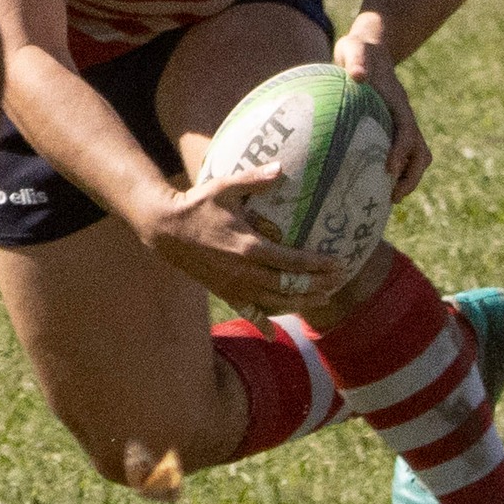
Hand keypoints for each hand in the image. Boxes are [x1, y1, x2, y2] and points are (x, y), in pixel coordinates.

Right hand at [135, 165, 347, 315]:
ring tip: (323, 298)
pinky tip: (275, 335)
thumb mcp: (224, 187)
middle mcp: (245, 272)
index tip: (339, 264)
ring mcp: (234, 286)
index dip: (318, 265)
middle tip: (339, 282)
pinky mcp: (224, 292)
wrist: (164, 229)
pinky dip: (262, 324)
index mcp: (249, 247)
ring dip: (301, 302)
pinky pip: (247, 312)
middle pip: (289, 285)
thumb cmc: (196, 205)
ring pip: (275, 301)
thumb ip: (254, 180)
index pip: (292, 261)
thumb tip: (280, 168)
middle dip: (317, 284)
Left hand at [335, 28, 429, 200]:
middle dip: (411, 177)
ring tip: (385, 200)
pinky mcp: (389, 130)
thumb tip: (358, 75)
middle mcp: (403, 117)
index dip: (401, 151)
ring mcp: (398, 125)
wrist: (370, 48)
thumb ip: (356, 60)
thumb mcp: (355, 48)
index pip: (406, 130)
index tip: (390, 168)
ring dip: (406, 180)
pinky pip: (398, 156)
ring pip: (414, 158)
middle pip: (419, 152)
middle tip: (392, 198)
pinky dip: (392, 173)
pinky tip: (368, 186)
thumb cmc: (360, 50)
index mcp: (397, 102)